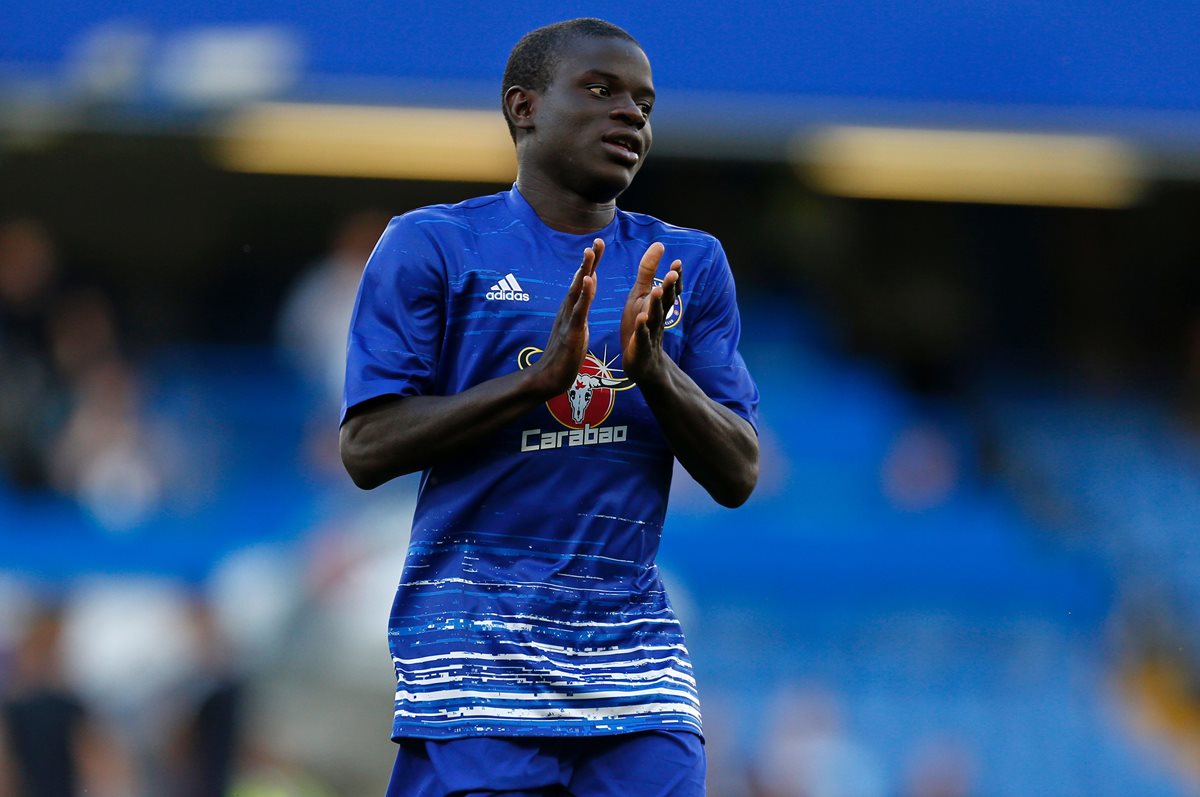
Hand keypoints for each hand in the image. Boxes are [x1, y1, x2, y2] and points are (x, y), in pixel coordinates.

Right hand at [531, 238, 602, 395]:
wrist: (549, 377)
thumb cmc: (564, 354)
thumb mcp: (576, 327)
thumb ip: (580, 309)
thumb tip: (586, 293)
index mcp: (572, 309)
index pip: (584, 282)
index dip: (591, 264)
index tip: (599, 245)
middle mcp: (568, 309)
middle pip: (580, 280)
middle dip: (589, 260)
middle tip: (597, 240)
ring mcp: (569, 319)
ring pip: (577, 290)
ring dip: (584, 270)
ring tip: (590, 252)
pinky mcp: (572, 331)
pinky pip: (579, 310)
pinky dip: (584, 295)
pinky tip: (589, 281)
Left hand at [621, 242, 680, 381]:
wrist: (643, 363)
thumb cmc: (641, 324)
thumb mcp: (642, 294)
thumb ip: (649, 271)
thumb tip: (660, 243)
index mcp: (658, 305)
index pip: (669, 290)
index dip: (674, 278)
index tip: (678, 263)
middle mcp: (657, 317)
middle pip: (665, 301)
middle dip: (668, 287)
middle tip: (673, 273)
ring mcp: (650, 333)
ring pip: (655, 317)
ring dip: (657, 304)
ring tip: (657, 291)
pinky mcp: (639, 347)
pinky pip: (641, 337)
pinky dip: (642, 329)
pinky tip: (641, 319)